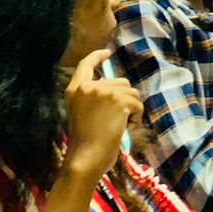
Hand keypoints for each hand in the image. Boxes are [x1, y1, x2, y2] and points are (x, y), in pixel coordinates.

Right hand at [63, 49, 141, 179]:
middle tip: (114, 121)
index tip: (107, 53)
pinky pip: (138, 104)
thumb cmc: (85, 143)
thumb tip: (116, 87)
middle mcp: (88, 87)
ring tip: (119, 126)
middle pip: (119, 82)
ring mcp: (103, 91)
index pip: (85, 64)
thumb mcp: (82, 113)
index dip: (97, 56)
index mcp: (74, 90)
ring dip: (131, 109)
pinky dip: (136, 118)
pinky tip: (125, 129)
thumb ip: (93, 97)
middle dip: (124, 99)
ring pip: (131, 92)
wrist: (86, 158)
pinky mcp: (118, 100)